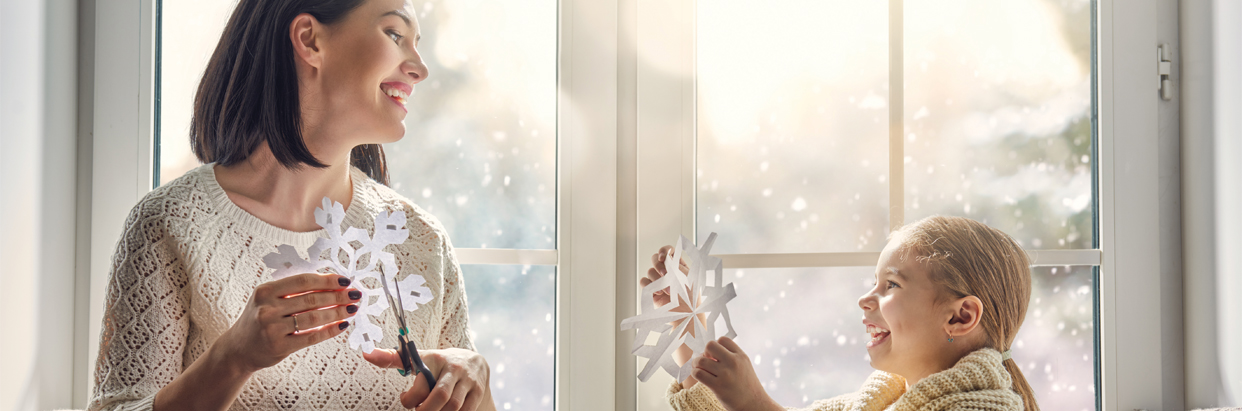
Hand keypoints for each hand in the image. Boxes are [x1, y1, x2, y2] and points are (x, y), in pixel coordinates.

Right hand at [214, 273, 359, 373]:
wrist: (238, 349)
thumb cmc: (260, 319)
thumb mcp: (268, 299)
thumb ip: (292, 290)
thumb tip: (331, 282)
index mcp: (265, 291)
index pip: (303, 281)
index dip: (328, 280)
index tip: (346, 281)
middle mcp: (267, 308)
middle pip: (312, 299)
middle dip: (338, 296)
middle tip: (356, 295)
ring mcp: (272, 329)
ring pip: (314, 318)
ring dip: (337, 312)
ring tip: (352, 309)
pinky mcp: (280, 347)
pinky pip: (312, 336)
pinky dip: (330, 330)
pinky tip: (342, 325)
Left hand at [365, 347, 495, 410]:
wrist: (474, 362)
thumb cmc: (439, 364)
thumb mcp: (420, 358)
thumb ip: (394, 358)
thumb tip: (367, 354)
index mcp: (435, 359)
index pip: (422, 382)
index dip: (410, 398)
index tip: (404, 398)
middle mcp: (454, 369)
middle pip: (440, 397)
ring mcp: (468, 381)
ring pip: (453, 407)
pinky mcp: (478, 392)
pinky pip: (466, 410)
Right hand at [642, 245, 688, 307]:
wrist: (686, 316)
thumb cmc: (691, 297)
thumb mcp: (687, 277)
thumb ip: (676, 265)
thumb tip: (664, 259)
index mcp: (678, 265)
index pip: (669, 251)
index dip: (664, 251)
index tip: (663, 257)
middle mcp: (667, 271)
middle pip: (655, 259)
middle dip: (658, 265)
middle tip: (665, 275)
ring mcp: (659, 281)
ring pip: (650, 271)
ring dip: (658, 280)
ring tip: (668, 291)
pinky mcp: (651, 290)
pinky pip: (643, 281)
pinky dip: (649, 285)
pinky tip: (658, 293)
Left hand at [690, 337, 781, 410]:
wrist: (753, 403)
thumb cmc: (746, 385)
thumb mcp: (744, 365)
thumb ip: (731, 356)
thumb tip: (709, 351)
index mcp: (740, 356)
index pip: (722, 339)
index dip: (716, 346)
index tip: (715, 356)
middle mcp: (733, 362)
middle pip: (710, 345)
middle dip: (704, 352)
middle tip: (706, 361)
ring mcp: (725, 374)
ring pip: (700, 360)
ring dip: (696, 364)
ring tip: (700, 369)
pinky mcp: (718, 386)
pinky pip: (698, 373)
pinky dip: (695, 373)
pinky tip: (699, 376)